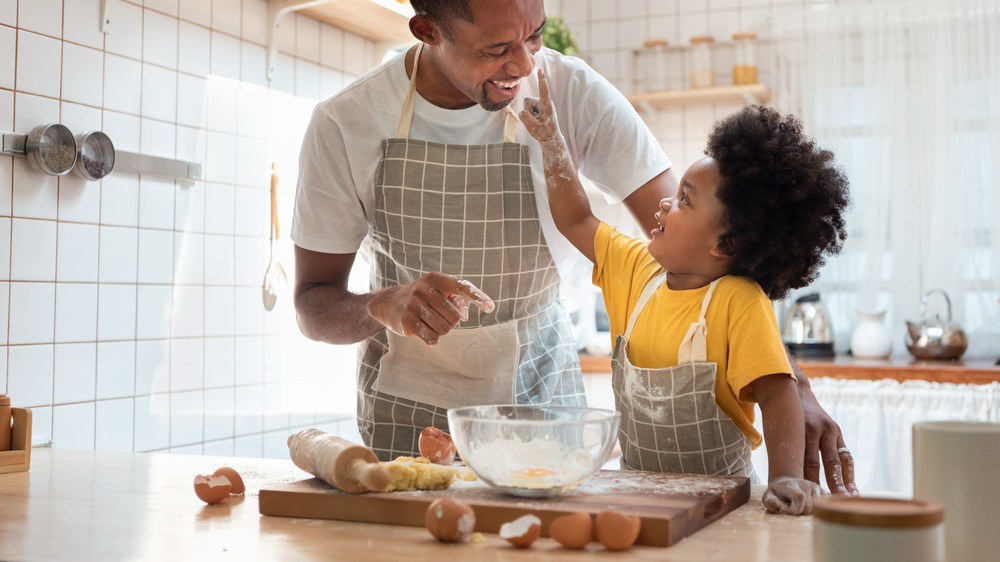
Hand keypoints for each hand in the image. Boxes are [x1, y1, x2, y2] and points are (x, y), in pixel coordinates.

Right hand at [366, 272, 494, 344]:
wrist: (388, 303)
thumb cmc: (423, 297)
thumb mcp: (439, 290)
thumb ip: (458, 299)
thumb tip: (465, 316)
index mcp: (435, 279)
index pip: (462, 286)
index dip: (478, 297)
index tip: (491, 307)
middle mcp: (424, 290)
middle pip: (455, 317)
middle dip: (450, 321)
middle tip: (438, 315)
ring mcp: (414, 306)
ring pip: (445, 329)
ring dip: (441, 330)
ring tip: (429, 322)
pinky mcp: (407, 323)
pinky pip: (433, 339)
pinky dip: (432, 338)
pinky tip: (423, 330)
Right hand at [519, 69, 563, 147]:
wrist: (550, 138)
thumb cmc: (543, 133)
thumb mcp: (533, 128)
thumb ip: (525, 117)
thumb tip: (523, 111)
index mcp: (547, 106)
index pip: (543, 91)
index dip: (541, 81)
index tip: (540, 70)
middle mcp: (545, 102)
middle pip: (527, 101)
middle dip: (528, 112)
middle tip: (537, 122)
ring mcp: (542, 104)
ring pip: (527, 105)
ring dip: (529, 114)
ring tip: (537, 122)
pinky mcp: (539, 106)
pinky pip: (527, 108)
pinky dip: (530, 115)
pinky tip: (537, 121)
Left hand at [762, 476, 820, 514]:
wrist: (786, 483)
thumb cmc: (777, 493)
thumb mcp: (768, 496)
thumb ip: (770, 502)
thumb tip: (777, 506)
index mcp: (792, 485)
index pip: (799, 497)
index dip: (794, 509)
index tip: (785, 510)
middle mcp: (806, 484)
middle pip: (808, 508)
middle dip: (799, 512)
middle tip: (791, 508)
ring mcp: (815, 487)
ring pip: (817, 509)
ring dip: (807, 512)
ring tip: (799, 506)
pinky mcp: (823, 492)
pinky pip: (824, 506)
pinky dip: (816, 509)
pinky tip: (807, 505)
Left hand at [796, 365, 858, 494]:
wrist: (798, 393)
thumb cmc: (785, 418)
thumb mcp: (784, 430)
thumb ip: (789, 451)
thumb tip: (789, 479)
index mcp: (803, 430)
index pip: (808, 460)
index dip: (810, 480)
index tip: (811, 496)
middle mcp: (820, 429)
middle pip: (827, 461)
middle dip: (831, 483)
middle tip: (834, 502)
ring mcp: (832, 430)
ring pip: (840, 459)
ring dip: (845, 480)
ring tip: (849, 498)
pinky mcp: (838, 432)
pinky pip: (846, 454)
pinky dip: (849, 471)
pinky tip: (852, 487)